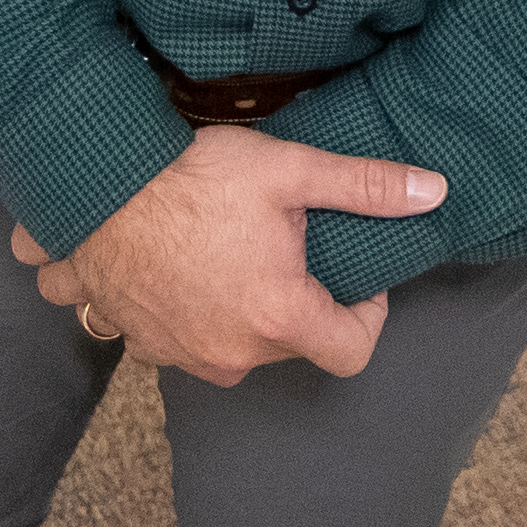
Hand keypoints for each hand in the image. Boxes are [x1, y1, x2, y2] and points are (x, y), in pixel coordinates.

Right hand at [9, 127, 444, 386]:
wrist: (92, 185)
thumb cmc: (191, 176)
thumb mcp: (289, 171)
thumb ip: (366, 187)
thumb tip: (435, 192)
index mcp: (278, 316)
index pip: (352, 352)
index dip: (366, 316)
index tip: (355, 279)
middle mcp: (232, 352)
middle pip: (294, 345)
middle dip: (300, 303)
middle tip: (286, 244)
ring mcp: (182, 355)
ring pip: (239, 347)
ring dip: (244, 312)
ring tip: (232, 252)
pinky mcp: (142, 346)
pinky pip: (184, 343)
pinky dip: (192, 316)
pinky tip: (184, 269)